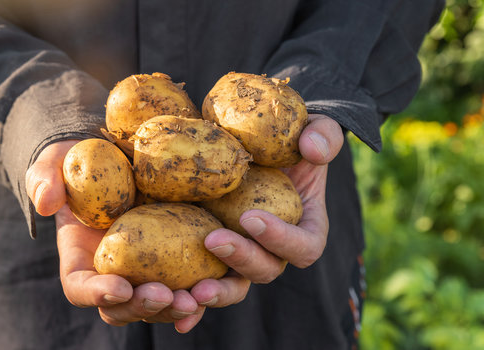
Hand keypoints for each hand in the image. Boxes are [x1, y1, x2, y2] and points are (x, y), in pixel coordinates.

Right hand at [26, 140, 209, 332]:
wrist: (113, 156)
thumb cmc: (77, 164)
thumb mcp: (53, 164)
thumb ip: (44, 180)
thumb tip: (46, 203)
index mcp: (80, 259)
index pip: (80, 289)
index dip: (98, 293)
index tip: (120, 287)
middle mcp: (112, 274)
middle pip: (123, 307)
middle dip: (143, 307)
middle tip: (164, 295)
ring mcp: (144, 271)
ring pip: (157, 304)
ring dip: (175, 306)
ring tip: (195, 298)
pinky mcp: (174, 259)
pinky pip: (187, 283)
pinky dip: (202, 292)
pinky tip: (215, 288)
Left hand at [194, 114, 343, 301]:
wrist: (256, 145)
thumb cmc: (290, 139)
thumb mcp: (314, 129)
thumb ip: (323, 135)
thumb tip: (312, 148)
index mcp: (306, 228)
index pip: (304, 246)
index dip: (281, 239)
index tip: (251, 217)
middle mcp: (274, 249)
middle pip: (265, 270)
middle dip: (241, 260)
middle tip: (214, 240)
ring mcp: (242, 253)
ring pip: (234, 285)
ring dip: (216, 292)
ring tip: (193, 290)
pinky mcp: (213, 251)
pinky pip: (204, 281)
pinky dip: (190, 300)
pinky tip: (171, 308)